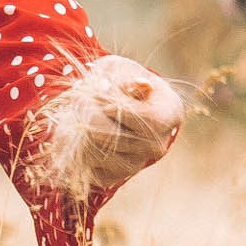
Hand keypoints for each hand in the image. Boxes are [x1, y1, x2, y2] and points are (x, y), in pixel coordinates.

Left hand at [35, 55, 184, 199]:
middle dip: (87, 112)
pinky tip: (82, 133)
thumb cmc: (117, 81)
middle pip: (113, 135)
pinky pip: (87, 165)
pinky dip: (76, 147)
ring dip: (79, 128)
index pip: (147, 119)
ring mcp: (138, 164)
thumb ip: (118, 77)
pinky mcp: (115, 176)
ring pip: (96, 150)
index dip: (115, 105)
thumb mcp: (119, 69)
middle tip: (78, 96)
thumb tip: (112, 88)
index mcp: (169, 113)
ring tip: (81, 113)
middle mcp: (158, 145)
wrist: (107, 104)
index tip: (98, 89)